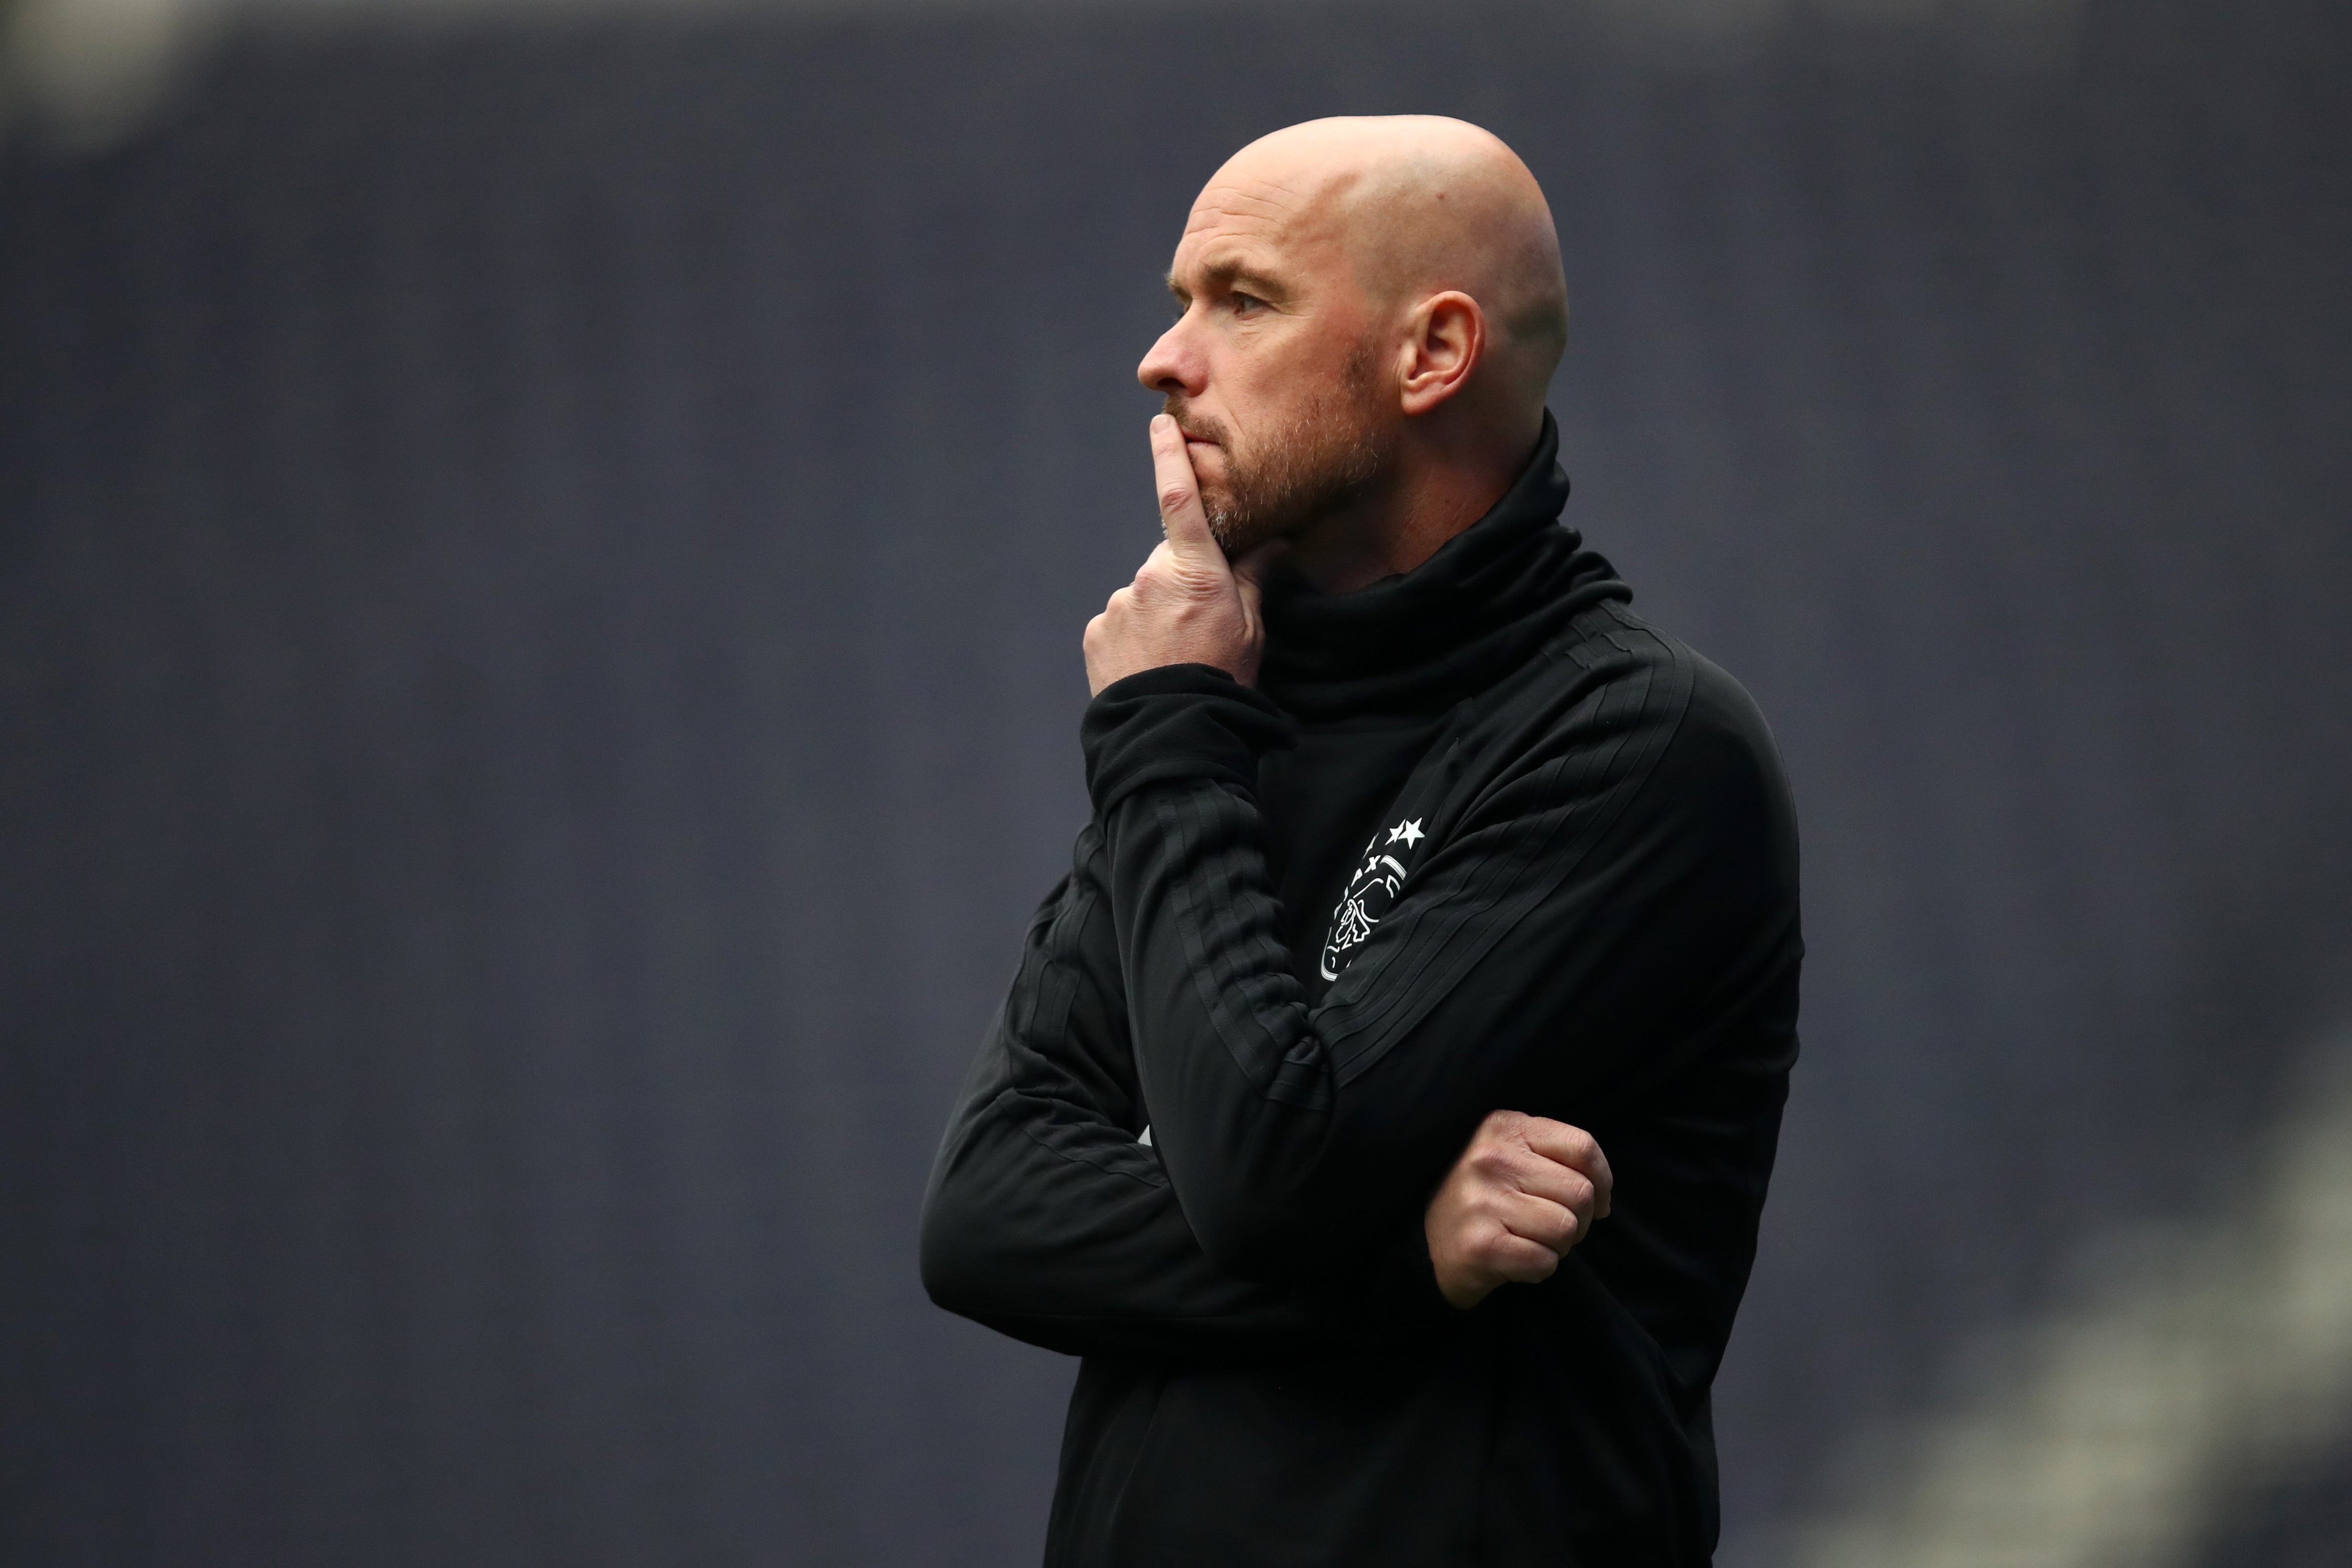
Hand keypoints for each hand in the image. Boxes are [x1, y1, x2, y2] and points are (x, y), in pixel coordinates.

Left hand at [1083, 415, 1281, 695]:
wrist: (1172, 734)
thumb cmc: (1222, 680)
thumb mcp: (1252, 628)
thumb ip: (1252, 577)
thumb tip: (1272, 540)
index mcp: (1195, 571)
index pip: (1180, 501)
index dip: (1170, 459)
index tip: (1160, 426)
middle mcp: (1150, 578)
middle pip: (1169, 563)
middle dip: (1183, 584)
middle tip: (1201, 628)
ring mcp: (1118, 604)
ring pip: (1143, 594)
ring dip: (1158, 614)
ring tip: (1175, 655)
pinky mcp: (1096, 631)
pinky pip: (1120, 622)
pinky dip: (1134, 637)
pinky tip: (1150, 664)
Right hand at [1424, 1111, 1612, 1309]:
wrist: (1421, 1239)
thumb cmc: (1481, 1196)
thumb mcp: (1509, 1153)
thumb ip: (1553, 1155)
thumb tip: (1603, 1198)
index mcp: (1504, 1127)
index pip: (1582, 1147)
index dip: (1603, 1180)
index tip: (1598, 1201)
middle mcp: (1491, 1159)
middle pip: (1581, 1194)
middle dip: (1579, 1220)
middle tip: (1551, 1227)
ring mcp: (1483, 1201)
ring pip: (1567, 1229)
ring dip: (1559, 1246)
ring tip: (1530, 1241)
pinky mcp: (1480, 1245)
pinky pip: (1545, 1262)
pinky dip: (1539, 1268)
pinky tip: (1515, 1260)